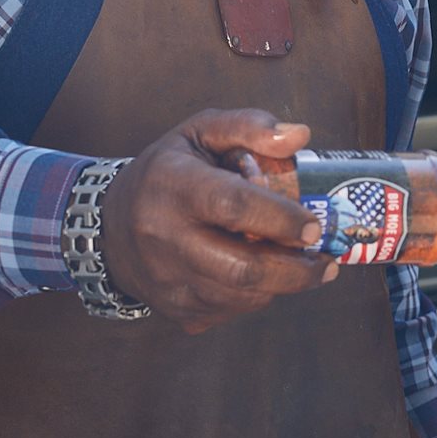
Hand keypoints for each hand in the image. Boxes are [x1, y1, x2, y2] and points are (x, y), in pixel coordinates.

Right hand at [100, 108, 336, 333]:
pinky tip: (262, 274)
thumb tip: (300, 136)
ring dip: (281, 284)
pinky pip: (229, 310)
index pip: (232, 206)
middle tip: (325, 262)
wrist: (111, 226)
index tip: (315, 227)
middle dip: (295, 270)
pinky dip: (256, 295)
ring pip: (241, 296)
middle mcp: (164, 237)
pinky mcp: (175, 309)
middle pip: (241, 269)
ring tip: (302, 266)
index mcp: (173, 185)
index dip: (280, 219)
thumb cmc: (168, 172)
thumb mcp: (200, 133)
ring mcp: (167, 281)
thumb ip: (249, 126)